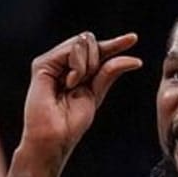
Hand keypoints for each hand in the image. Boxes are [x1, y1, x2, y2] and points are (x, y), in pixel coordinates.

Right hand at [21, 32, 141, 164]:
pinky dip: (78, 67)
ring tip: (72, 86)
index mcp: (73, 71)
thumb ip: (109, 73)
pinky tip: (69, 83)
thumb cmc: (70, 124)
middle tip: (84, 83)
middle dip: (96, 60)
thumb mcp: (96, 94)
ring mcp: (50, 63)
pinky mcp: (42, 65)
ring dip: (87, 66)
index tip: (133, 38)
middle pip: (89, 40)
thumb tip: (135, 59)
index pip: (96, 49)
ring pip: (82, 42)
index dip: (114, 44)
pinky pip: (72, 50)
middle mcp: (60, 64)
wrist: (54, 138)